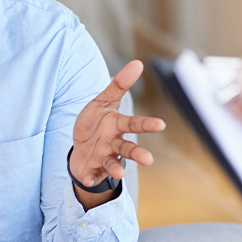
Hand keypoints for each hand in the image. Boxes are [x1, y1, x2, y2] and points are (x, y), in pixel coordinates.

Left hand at [69, 60, 165, 195]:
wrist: (80, 147)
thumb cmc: (96, 123)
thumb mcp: (102, 102)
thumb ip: (118, 85)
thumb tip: (138, 62)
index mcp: (118, 126)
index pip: (133, 124)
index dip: (146, 124)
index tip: (161, 125)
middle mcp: (114, 143)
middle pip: (127, 148)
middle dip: (137, 153)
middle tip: (148, 160)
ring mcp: (103, 157)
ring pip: (113, 163)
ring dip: (116, 168)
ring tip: (119, 173)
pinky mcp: (92, 169)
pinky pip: (92, 175)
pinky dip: (90, 178)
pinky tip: (87, 179)